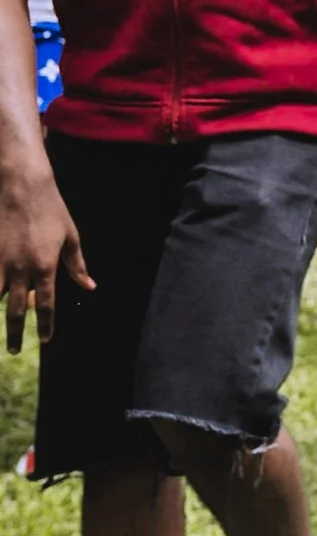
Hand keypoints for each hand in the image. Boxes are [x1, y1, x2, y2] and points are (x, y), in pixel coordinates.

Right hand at [3, 174, 94, 352]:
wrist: (22, 185)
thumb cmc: (51, 209)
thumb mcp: (71, 236)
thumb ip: (77, 266)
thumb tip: (89, 287)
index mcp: (45, 267)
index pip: (46, 305)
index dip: (46, 325)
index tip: (46, 339)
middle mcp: (21, 269)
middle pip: (16, 310)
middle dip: (15, 333)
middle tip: (14, 350)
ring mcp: (0, 261)